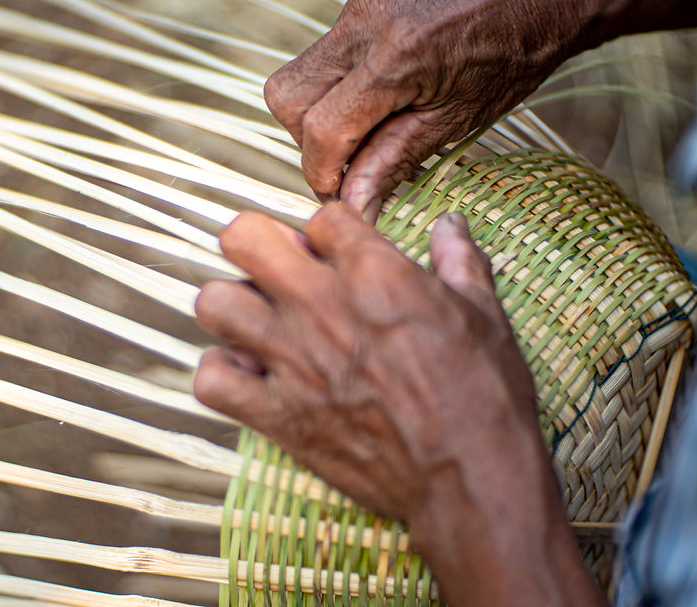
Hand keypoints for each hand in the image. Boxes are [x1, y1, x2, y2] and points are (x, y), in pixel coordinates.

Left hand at [194, 205, 602, 603]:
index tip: (339, 256)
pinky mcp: (278, 415)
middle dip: (259, 245)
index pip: (321, 217)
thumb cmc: (484, 397)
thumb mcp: (485, 316)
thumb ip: (459, 261)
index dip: (329, 234)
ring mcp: (294, 361)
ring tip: (259, 322)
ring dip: (232, 307)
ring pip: (214, 302)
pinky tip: (250, 375)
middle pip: (244, 237)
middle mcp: (322, 307)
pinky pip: (211, 380)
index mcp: (375, 273)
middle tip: (283, 271)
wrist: (471, 479)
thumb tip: (450, 224)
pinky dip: (222, 375)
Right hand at [264, 0, 696, 222]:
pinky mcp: (361, 1)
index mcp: (396, 57)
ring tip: (364, 135)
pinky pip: (322, 56)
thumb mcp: (457, 122)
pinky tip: (374, 104)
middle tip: (352, 167)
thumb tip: (353, 207)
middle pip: (289, 101)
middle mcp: (365, 23)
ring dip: (316, 118)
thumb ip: (393, 162)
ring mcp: (359, 6)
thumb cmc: (516, 54)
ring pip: (295, 77)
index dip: (323, 173)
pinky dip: (334, 91)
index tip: (342, 195)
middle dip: (311, 145)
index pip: (321, 129)